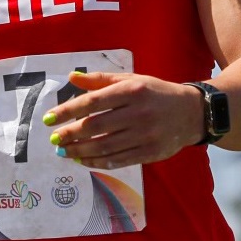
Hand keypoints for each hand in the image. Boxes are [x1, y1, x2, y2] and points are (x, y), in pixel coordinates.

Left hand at [44, 71, 201, 169]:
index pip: (91, 102)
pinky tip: (83, 161)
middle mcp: (138, 113)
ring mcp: (145, 135)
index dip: (67, 111)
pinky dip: (97, 163)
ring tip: (63, 151)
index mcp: (131, 90)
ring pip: (104, 147)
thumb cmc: (155, 93)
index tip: (48, 119)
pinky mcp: (150, 153)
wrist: (192, 112)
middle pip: (95, 127)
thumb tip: (72, 77)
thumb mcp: (131, 79)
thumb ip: (100, 80)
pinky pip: (118, 161)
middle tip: (54, 139)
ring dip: (79, 151)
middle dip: (70, 134)